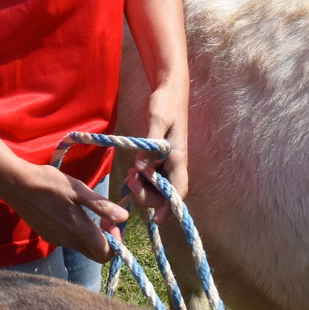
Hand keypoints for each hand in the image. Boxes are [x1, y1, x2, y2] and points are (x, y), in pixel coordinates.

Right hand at [0, 159, 128, 260]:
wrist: (16, 184)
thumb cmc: (48, 183)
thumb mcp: (78, 189)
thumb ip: (101, 205)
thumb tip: (124, 217)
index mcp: (78, 230)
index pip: (105, 254)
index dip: (115, 242)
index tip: (112, 223)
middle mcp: (68, 241)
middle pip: (95, 255)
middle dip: (106, 242)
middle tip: (104, 221)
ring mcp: (56, 240)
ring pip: (82, 247)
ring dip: (91, 236)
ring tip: (87, 212)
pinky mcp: (48, 235)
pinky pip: (69, 241)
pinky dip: (76, 232)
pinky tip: (70, 212)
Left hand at [125, 77, 187, 213]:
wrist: (170, 91)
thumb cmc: (165, 104)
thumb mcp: (156, 120)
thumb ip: (150, 145)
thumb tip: (141, 167)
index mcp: (179, 157)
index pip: (178, 189)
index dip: (169, 206)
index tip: (156, 218)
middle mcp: (176, 163)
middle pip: (166, 193)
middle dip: (147, 194)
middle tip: (130, 180)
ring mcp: (169, 161)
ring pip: (159, 186)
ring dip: (144, 187)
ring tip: (129, 176)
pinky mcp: (162, 157)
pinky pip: (154, 176)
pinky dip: (143, 179)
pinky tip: (132, 172)